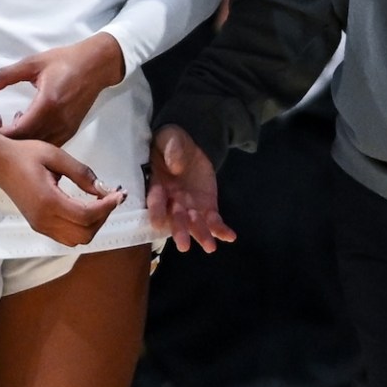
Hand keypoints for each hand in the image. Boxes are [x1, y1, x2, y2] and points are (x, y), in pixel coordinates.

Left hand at [0, 33, 126, 145]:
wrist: (96, 65)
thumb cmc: (65, 61)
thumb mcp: (32, 63)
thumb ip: (4, 76)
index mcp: (47, 104)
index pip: (19, 130)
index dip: (1, 134)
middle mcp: (58, 121)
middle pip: (28, 143)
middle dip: (9, 141)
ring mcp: (66, 128)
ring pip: (39, 147)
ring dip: (22, 142)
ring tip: (9, 127)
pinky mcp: (71, 131)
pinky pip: (50, 144)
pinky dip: (35, 141)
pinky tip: (27, 127)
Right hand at [0, 126, 125, 246]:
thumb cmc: (25, 155)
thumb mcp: (56, 156)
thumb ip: (82, 174)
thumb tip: (104, 188)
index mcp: (48, 201)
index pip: (86, 216)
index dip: (106, 207)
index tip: (118, 194)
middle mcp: (44, 219)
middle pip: (84, 233)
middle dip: (103, 217)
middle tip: (110, 198)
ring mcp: (40, 226)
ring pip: (77, 239)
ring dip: (93, 225)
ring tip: (100, 205)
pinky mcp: (39, 226)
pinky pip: (66, 237)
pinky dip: (82, 228)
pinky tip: (86, 209)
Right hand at [148, 125, 234, 251]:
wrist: (188, 148)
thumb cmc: (171, 143)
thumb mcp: (170, 139)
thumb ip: (172, 150)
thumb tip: (176, 164)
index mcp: (158, 186)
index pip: (156, 201)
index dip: (156, 211)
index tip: (157, 223)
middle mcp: (172, 202)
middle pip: (175, 218)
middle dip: (179, 231)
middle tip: (183, 246)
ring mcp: (190, 207)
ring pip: (194, 224)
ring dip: (201, 235)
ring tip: (210, 247)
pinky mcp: (207, 207)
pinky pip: (213, 220)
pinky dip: (221, 229)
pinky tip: (230, 237)